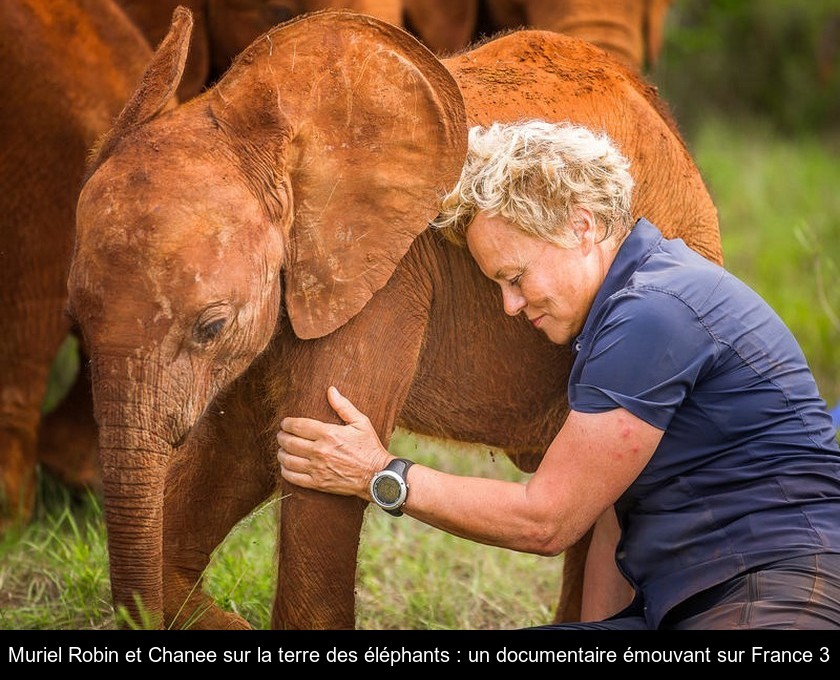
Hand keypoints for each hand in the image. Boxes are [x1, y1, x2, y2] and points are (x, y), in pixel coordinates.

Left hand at [277, 386, 391, 498]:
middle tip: (281, 435)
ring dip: (281, 453)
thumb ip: (344, 406)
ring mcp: (318, 468)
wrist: (377, 475)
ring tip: (282, 449)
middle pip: (289, 442)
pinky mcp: (318, 483)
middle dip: (281, 437)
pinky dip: (285, 470)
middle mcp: (320, 451)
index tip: (285, 423)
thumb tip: (331, 390)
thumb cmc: (370, 447)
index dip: (287, 423)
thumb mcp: (361, 423)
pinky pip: (293, 477)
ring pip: (288, 460)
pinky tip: (287, 466)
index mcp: (329, 434)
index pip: (298, 426)